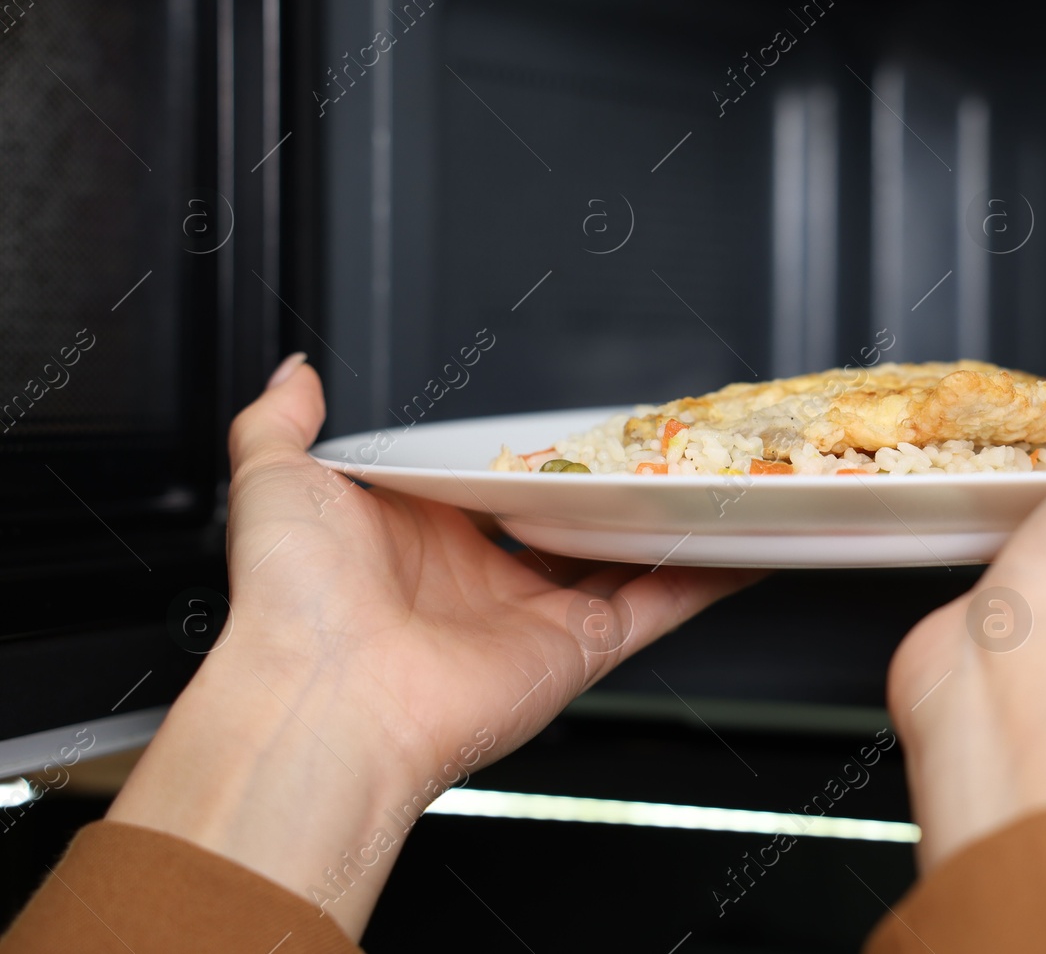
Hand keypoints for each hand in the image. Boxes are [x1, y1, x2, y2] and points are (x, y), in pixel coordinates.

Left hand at [108, 355, 759, 936]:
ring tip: (721, 472)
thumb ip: (281, 419)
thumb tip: (295, 373)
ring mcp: (538, 615)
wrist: (324, 694)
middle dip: (616, 484)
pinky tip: (746, 537)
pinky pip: (662, 605)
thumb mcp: (276, 478)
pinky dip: (711, 574)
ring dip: (675, 521)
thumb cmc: (295, 597)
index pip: (497, 485)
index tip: (577, 423)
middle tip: (660, 440)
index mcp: (423, 536)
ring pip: (628, 558)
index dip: (539, 455)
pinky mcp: (581, 647)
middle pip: (572, 520)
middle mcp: (485, 579)